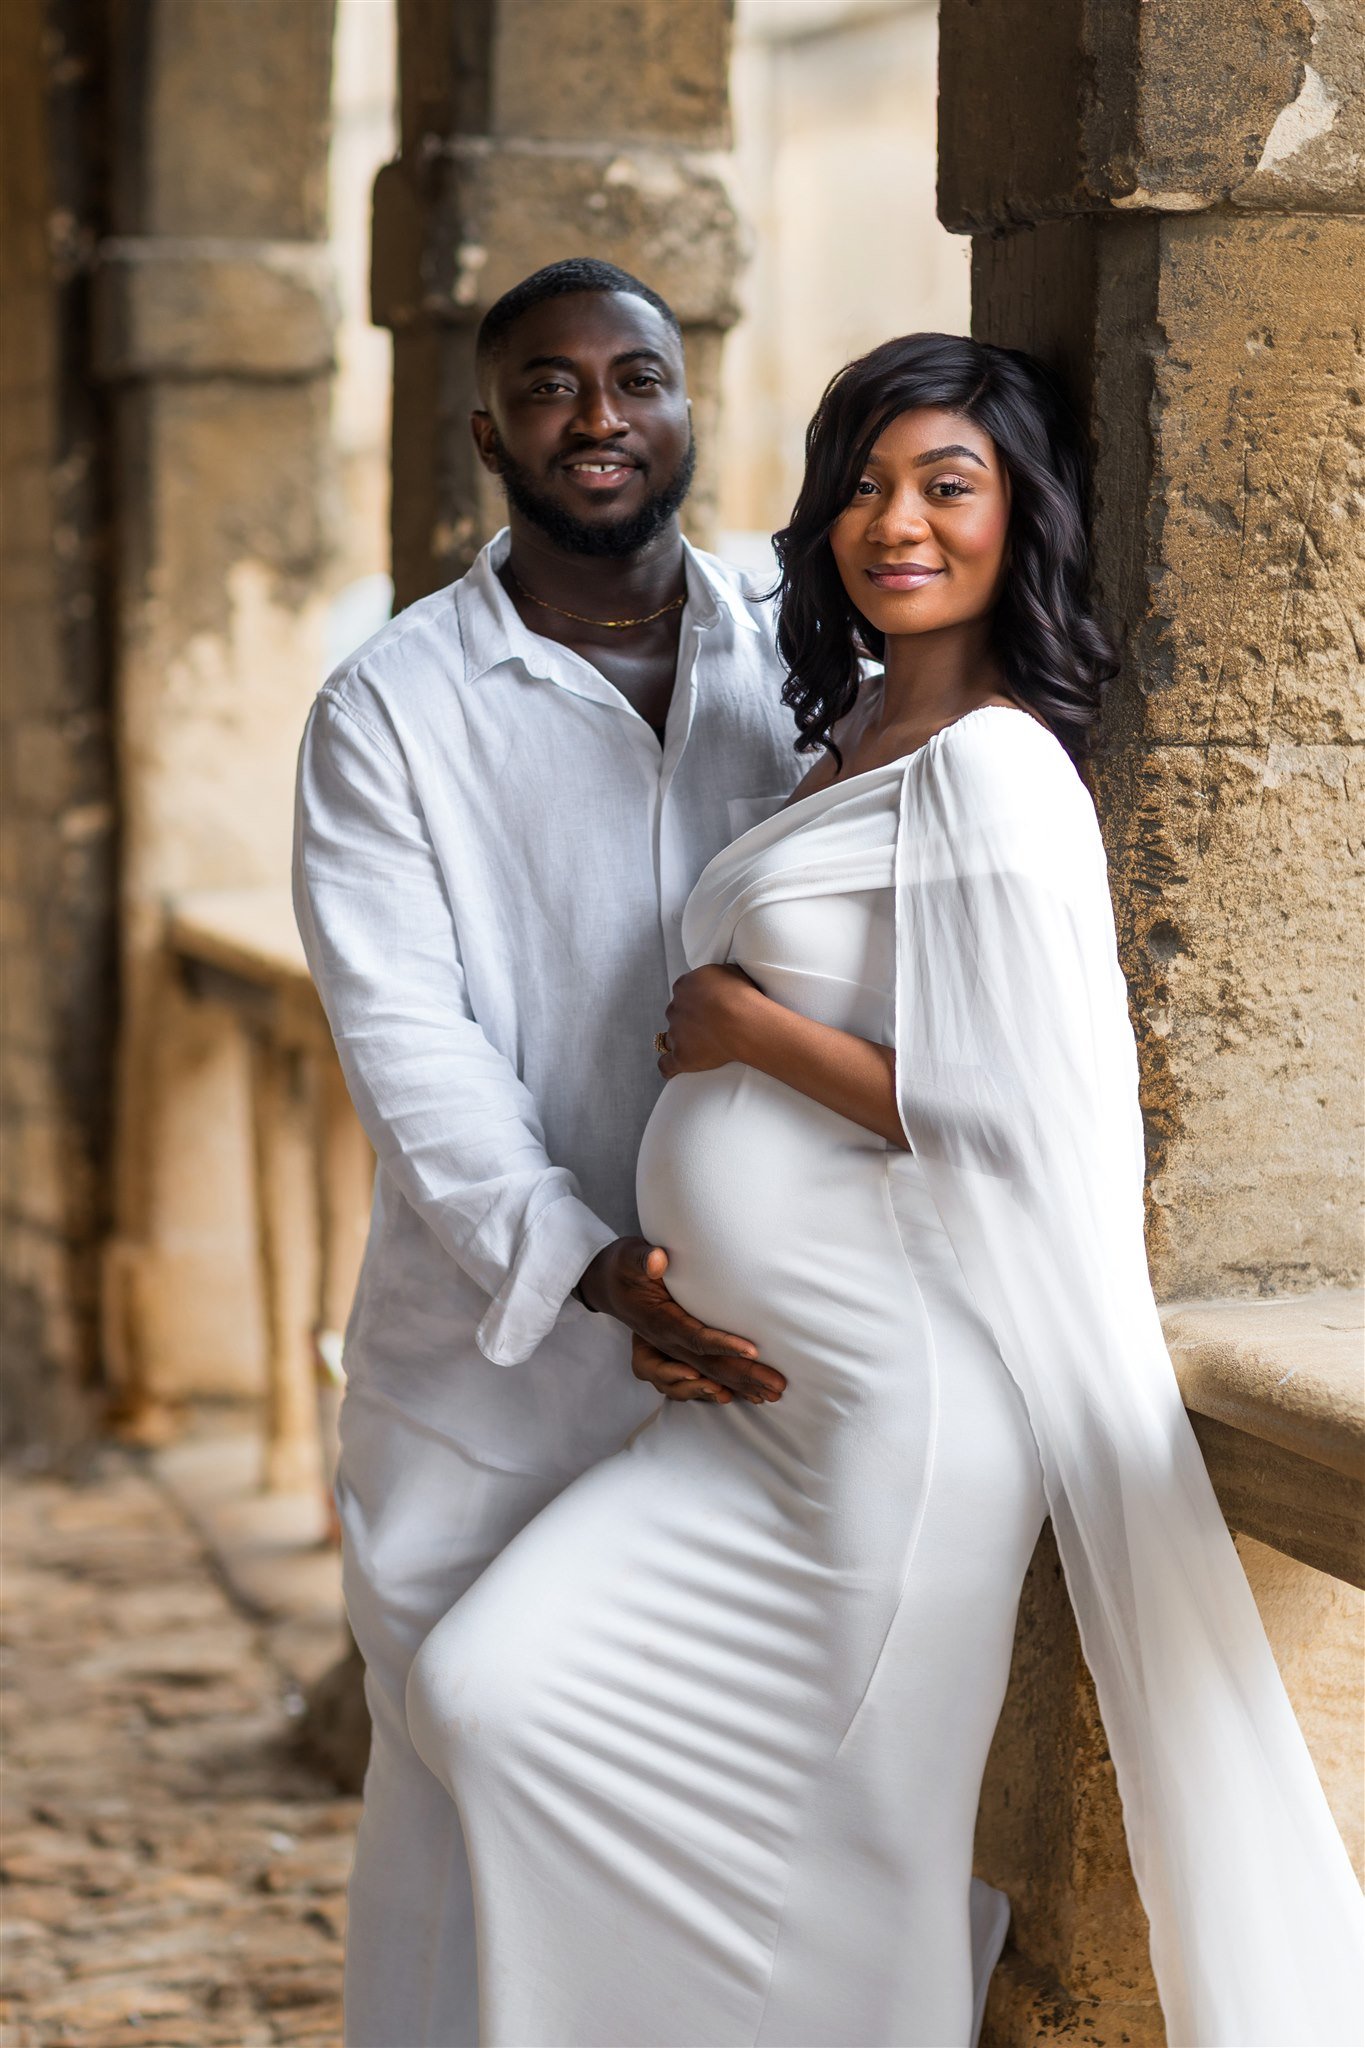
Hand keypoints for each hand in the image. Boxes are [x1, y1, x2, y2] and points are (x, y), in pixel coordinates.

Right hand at [578, 1238, 785, 1404]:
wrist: (605, 1284)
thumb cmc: (624, 1268)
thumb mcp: (629, 1256)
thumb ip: (643, 1258)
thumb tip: (658, 1260)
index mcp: (657, 1320)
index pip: (694, 1337)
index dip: (723, 1344)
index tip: (753, 1350)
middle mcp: (663, 1342)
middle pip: (707, 1366)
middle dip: (743, 1377)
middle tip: (777, 1387)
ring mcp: (667, 1352)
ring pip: (704, 1378)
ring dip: (737, 1387)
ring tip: (767, 1395)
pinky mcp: (672, 1355)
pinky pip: (695, 1381)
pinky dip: (719, 1389)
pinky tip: (743, 1395)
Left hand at [657, 965, 762, 1079]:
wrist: (741, 1021)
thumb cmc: (740, 995)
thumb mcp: (728, 972)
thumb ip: (713, 977)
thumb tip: (715, 983)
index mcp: (684, 986)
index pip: (682, 993)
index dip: (694, 1000)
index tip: (707, 1007)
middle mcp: (675, 1009)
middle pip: (676, 1015)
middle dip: (687, 1021)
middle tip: (708, 1027)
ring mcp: (676, 1033)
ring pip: (670, 1038)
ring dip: (681, 1042)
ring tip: (699, 1048)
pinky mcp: (680, 1056)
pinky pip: (666, 1064)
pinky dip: (669, 1067)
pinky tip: (674, 1070)